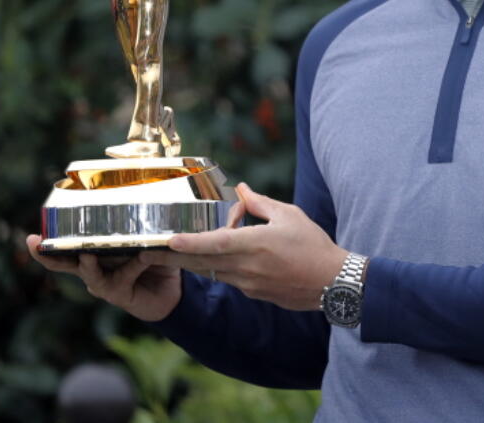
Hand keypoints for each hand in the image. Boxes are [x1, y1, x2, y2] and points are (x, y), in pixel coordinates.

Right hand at [25, 235, 181, 321]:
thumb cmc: (157, 259)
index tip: (33, 230)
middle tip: (33, 241)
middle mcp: (93, 267)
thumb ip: (144, 228)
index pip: (67, 242)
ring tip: (86, 254)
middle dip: (46, 253)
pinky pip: (121, 277)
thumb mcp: (150, 239)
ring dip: (87, 264)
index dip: (50, 237)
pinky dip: (133, 265)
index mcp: (95, 250)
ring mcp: (102, 283)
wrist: (171, 292)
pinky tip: (144, 255)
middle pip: (62, 261)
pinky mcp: (118, 294)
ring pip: (88, 273)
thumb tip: (145, 206)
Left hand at [140, 183, 347, 310]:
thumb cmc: (313, 245)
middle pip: (202, 262)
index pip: (214, 243)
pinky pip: (229, 278)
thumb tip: (241, 190)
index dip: (188, 242)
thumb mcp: (289, 215)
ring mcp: (248, 284)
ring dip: (195, 261)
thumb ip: (260, 203)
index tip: (168, 240)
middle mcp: (246, 267)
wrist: (332, 283)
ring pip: (213, 271)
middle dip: (175, 257)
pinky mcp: (254, 294)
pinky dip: (219, 267)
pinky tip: (223, 257)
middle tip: (150, 251)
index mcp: (254, 244)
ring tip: (175, 251)